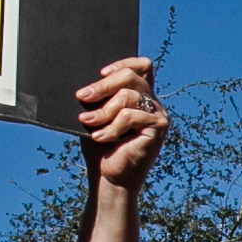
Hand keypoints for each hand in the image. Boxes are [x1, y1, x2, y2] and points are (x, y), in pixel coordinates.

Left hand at [78, 57, 166, 189]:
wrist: (109, 178)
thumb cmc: (101, 148)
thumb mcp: (96, 116)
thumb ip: (98, 98)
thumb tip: (86, 84)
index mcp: (140, 96)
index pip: (142, 66)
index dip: (123, 63)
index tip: (100, 73)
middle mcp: (152, 102)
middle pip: (131, 77)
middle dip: (103, 85)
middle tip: (82, 96)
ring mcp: (158, 114)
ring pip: (128, 96)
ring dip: (103, 110)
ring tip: (87, 122)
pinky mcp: (158, 127)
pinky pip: (130, 116)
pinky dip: (111, 126)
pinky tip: (100, 137)